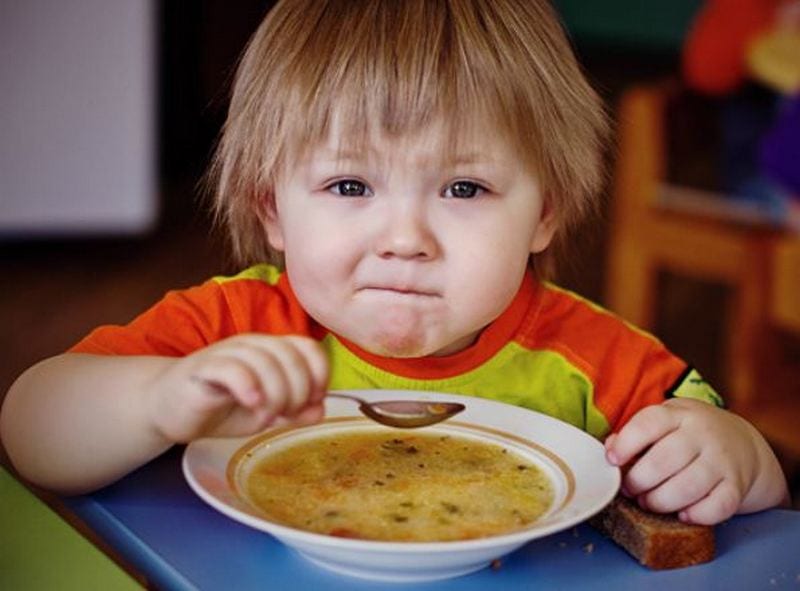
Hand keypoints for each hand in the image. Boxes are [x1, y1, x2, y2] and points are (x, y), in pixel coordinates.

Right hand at [146, 334, 328, 442]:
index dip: (319, 374)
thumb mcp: (264, 413)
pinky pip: (233, 368)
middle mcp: (252, 345)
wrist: (168, 409)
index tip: (313, 401)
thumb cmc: (220, 408)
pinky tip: (252, 405)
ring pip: (265, 361)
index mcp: (271, 351)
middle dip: (297, 391)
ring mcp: (227, 353)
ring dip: (276, 395)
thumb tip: (320, 410)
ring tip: (267, 418)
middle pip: (290, 356)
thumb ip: (293, 411)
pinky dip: (249, 387)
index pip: (308, 347)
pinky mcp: (204, 367)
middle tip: (287, 416)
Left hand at [604, 398, 787, 524]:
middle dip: (639, 481)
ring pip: (688, 486)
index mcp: (678, 414)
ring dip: (661, 501)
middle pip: (665, 460)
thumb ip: (636, 434)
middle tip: (629, 490)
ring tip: (648, 503)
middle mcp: (702, 434)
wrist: (742, 442)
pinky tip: (683, 514)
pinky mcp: (737, 485)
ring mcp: (722, 460)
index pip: (649, 424)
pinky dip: (697, 515)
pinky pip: (718, 506)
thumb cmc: (689, 434)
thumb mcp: (665, 422)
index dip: (626, 443)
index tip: (612, 460)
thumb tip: (610, 448)